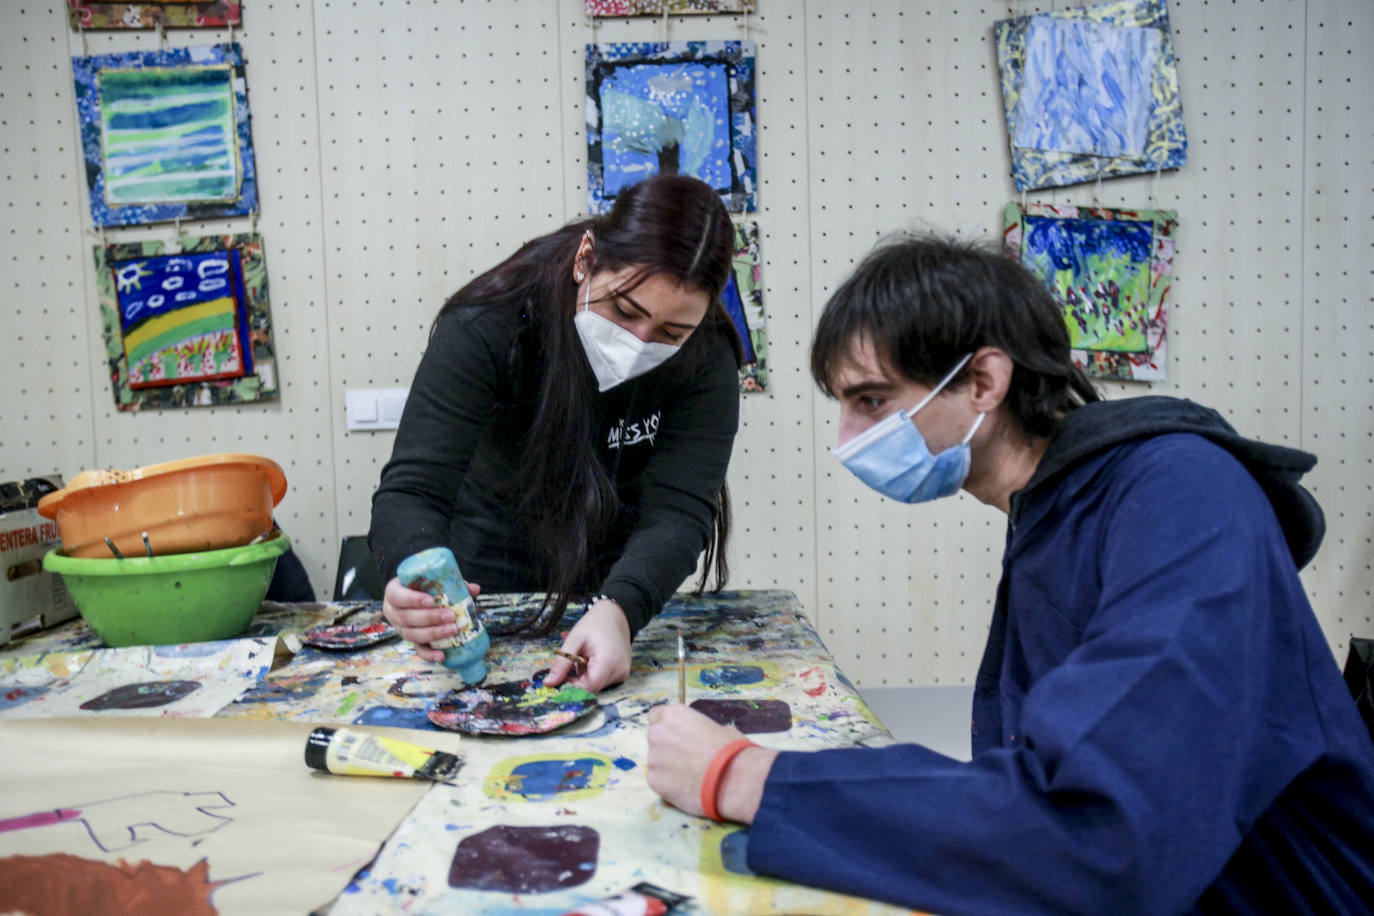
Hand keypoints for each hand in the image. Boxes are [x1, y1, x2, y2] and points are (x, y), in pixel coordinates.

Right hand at [381, 576, 480, 663]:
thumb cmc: (423, 587)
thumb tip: (474, 588)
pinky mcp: (411, 641)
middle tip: (450, 615)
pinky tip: (442, 655)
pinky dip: (429, 654)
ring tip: (452, 630)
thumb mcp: (432, 581)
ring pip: (411, 634)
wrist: (415, 597)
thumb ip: (451, 583)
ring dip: (433, 634)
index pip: (396, 596)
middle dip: (429, 618)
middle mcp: (393, 612)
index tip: (431, 600)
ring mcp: (401, 628)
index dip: (412, 600)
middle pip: (405, 617)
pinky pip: (418, 650)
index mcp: (394, 593)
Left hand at [541, 597, 630, 691]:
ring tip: (580, 658)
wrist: (615, 614)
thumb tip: (548, 684)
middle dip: (575, 682)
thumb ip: (561, 664)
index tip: (557, 682)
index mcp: (608, 662)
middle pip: (591, 688)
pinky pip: (602, 680)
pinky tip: (588, 660)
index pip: (588, 688)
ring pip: (596, 685)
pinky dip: (591, 673)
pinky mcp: (621, 673)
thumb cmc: (594, 623)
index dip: (570, 688)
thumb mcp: (574, 640)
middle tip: (566, 667)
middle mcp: (619, 671)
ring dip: (583, 677)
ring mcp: (622, 673)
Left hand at [646, 704, 777, 822]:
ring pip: (656, 761)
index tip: (677, 735)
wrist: (732, 780)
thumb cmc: (731, 750)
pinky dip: (668, 784)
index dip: (667, 726)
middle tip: (686, 758)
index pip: (656, 715)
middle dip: (667, 747)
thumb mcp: (722, 730)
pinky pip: (657, 780)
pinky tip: (686, 788)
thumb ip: (704, 730)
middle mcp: (657, 733)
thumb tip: (708, 736)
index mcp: (673, 715)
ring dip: (668, 767)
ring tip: (689, 776)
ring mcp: (653, 758)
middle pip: (655, 738)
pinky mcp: (653, 781)